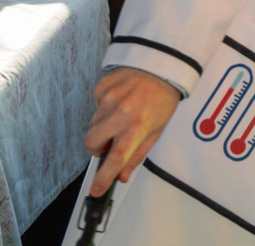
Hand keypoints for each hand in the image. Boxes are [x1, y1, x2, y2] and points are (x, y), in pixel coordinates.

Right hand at [83, 67, 181, 195]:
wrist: (162, 66)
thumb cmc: (162, 99)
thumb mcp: (157, 129)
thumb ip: (138, 154)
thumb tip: (121, 177)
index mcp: (138, 126)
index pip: (116, 158)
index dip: (104, 177)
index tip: (96, 190)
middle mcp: (120, 113)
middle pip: (91, 142)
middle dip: (96, 148)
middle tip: (109, 142)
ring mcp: (109, 99)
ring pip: (93, 124)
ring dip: (104, 125)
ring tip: (123, 112)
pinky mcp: (101, 87)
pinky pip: (95, 106)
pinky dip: (104, 107)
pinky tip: (120, 99)